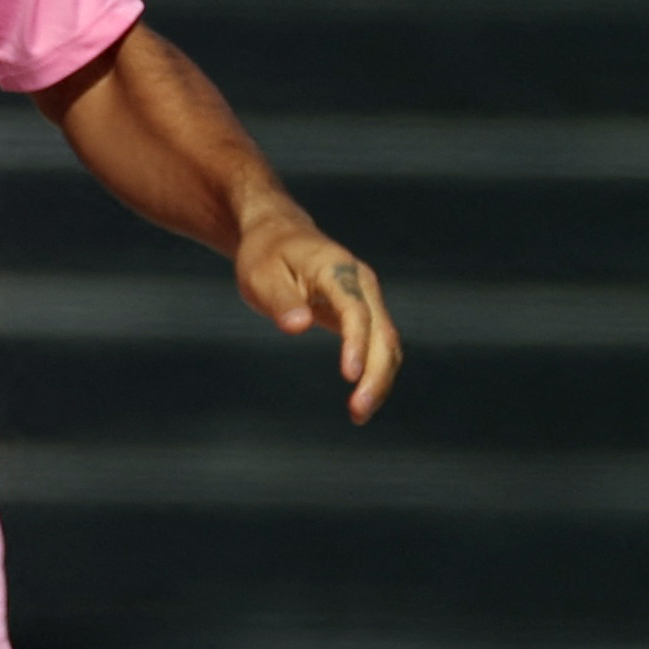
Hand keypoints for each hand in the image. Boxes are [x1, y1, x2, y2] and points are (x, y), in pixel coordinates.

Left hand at [233, 215, 402, 423]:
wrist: (277, 233)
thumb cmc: (265, 255)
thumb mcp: (261, 275)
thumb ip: (281, 301)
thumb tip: (298, 326)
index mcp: (336, 269)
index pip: (355, 310)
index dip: (356, 344)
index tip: (349, 376)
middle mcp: (361, 283)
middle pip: (382, 333)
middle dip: (376, 374)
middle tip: (358, 412)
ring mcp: (367, 297)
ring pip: (387, 343)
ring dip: (379, 380)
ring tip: (359, 415)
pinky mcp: (363, 312)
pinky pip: (378, 345)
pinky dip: (374, 372)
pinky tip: (361, 400)